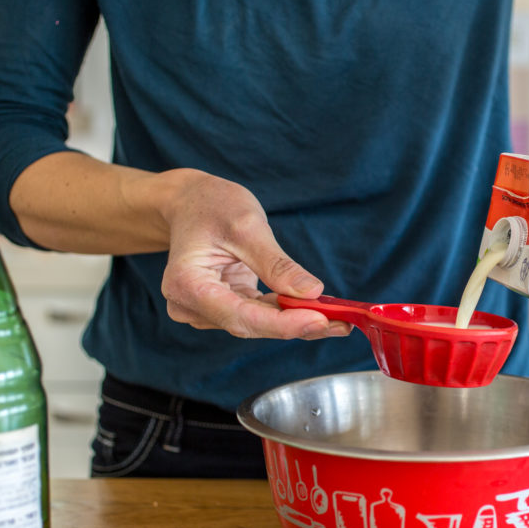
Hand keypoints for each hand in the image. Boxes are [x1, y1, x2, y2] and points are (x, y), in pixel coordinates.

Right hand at [158, 169, 352, 338]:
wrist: (192, 202)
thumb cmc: (211, 205)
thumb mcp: (247, 226)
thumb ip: (276, 264)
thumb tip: (311, 292)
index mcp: (187, 285)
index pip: (241, 316)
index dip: (282, 324)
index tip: (320, 320)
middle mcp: (191, 306)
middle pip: (251, 325)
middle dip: (297, 325)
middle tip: (341, 323)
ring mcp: (207, 309)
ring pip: (259, 324)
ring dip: (298, 321)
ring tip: (339, 317)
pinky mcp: (225, 306)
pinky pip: (261, 315)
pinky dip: (290, 313)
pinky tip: (320, 311)